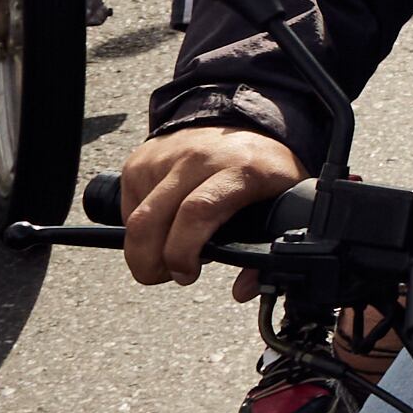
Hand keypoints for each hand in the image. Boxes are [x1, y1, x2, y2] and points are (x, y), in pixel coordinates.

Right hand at [115, 127, 302, 288]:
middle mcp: (198, 159)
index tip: (187, 274)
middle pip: (150, 221)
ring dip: (143, 247)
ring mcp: (165, 157)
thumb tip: (241, 290)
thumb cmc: (266, 167)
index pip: (197, 212)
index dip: (182, 252)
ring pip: (135, 218)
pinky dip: (140, 225)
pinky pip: (129, 206)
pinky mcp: (141, 159)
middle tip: (165, 275)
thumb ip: (265, 254)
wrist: (246, 122)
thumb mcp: (284, 203)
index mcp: (239, 171)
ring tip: (169, 249)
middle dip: (148, 263)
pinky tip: (164, 223)